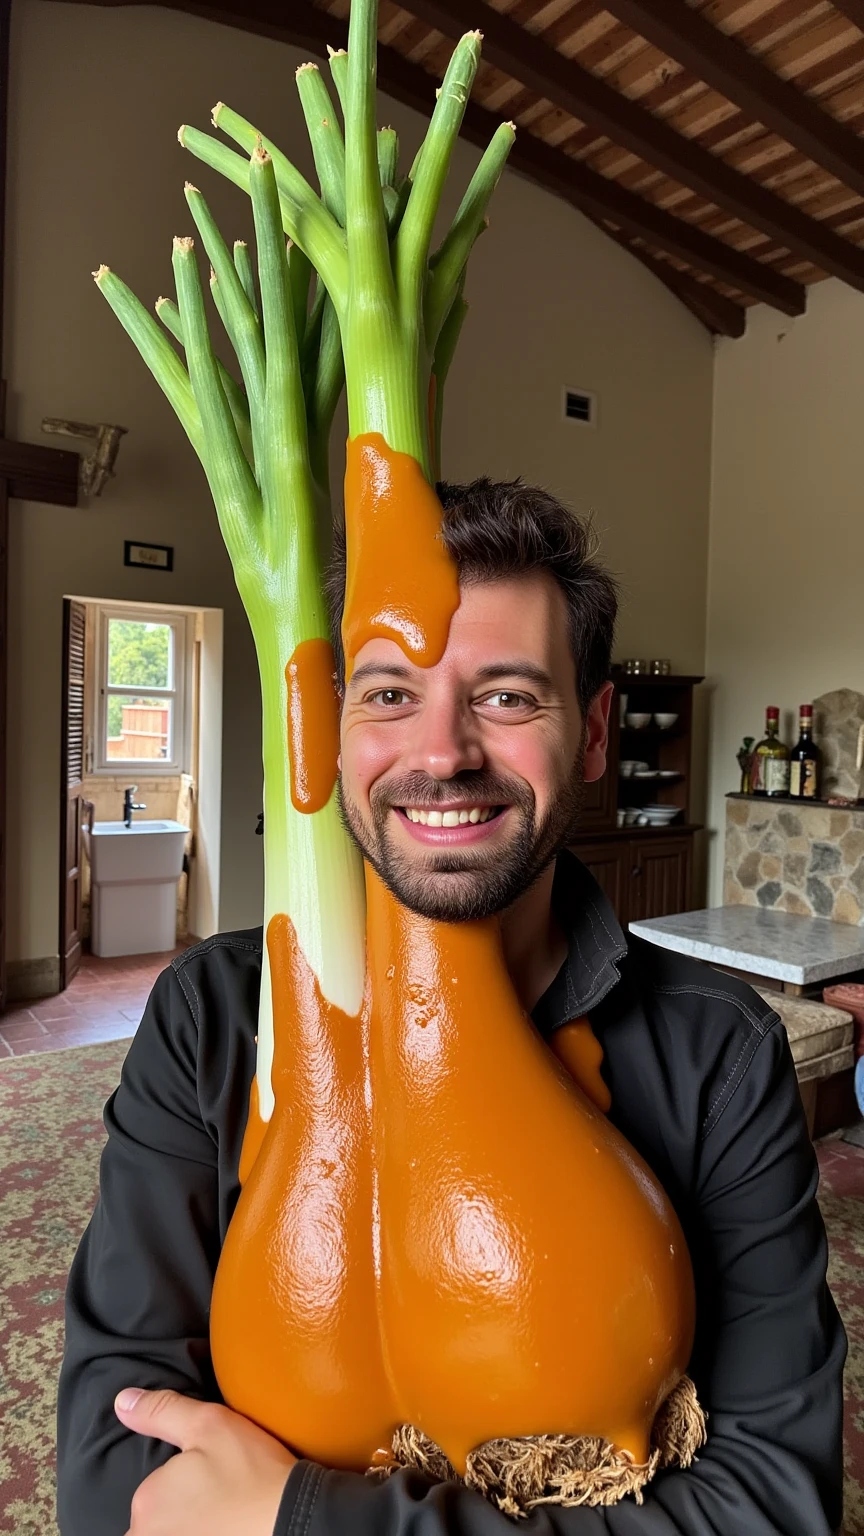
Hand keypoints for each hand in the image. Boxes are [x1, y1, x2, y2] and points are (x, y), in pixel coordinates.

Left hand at [115, 1387, 296, 1534]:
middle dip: (177, 1511)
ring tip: (223, 1515)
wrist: (294, 1520)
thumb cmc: (252, 1472)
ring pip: (171, 1532)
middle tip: (216, 1498)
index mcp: (146, 1503)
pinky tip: (227, 1528)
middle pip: (153, 1523)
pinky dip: (205, 1532)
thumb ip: (161, 1411)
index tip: (203, 1480)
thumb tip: (122, 1401)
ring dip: (189, 1524)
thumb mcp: (208, 1424)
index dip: (174, 1485)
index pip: (147, 1494)